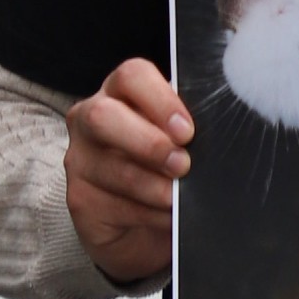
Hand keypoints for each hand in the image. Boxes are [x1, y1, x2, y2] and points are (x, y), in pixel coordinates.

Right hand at [64, 58, 192, 283]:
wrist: (144, 222)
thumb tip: (219, 134)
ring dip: (156, 188)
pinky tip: (167, 218)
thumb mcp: (181, 139)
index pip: (132, 76)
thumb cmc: (168, 165)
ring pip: (114, 169)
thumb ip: (187, 130)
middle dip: (149, 144)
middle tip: (182, 165)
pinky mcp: (79, 198)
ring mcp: (79, 158)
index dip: (160, 101)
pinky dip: (149, 214)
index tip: (187, 131)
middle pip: (104, 116)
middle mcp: (91, 117)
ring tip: (181, 199)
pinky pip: (113, 205)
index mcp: (122, 91)